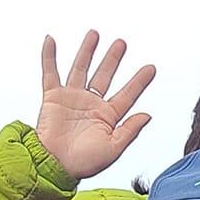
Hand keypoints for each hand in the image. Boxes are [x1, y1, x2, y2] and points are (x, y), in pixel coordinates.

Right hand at [37, 31, 155, 181]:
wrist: (54, 166)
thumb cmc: (83, 164)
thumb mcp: (113, 149)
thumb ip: (130, 130)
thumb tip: (148, 114)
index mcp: (108, 117)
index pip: (127, 94)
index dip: (139, 81)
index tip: (151, 67)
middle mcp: (91, 105)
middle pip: (105, 76)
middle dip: (113, 59)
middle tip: (122, 43)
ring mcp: (72, 99)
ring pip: (81, 69)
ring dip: (87, 51)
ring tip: (95, 34)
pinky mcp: (53, 98)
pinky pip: (50, 73)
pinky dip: (49, 56)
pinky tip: (50, 40)